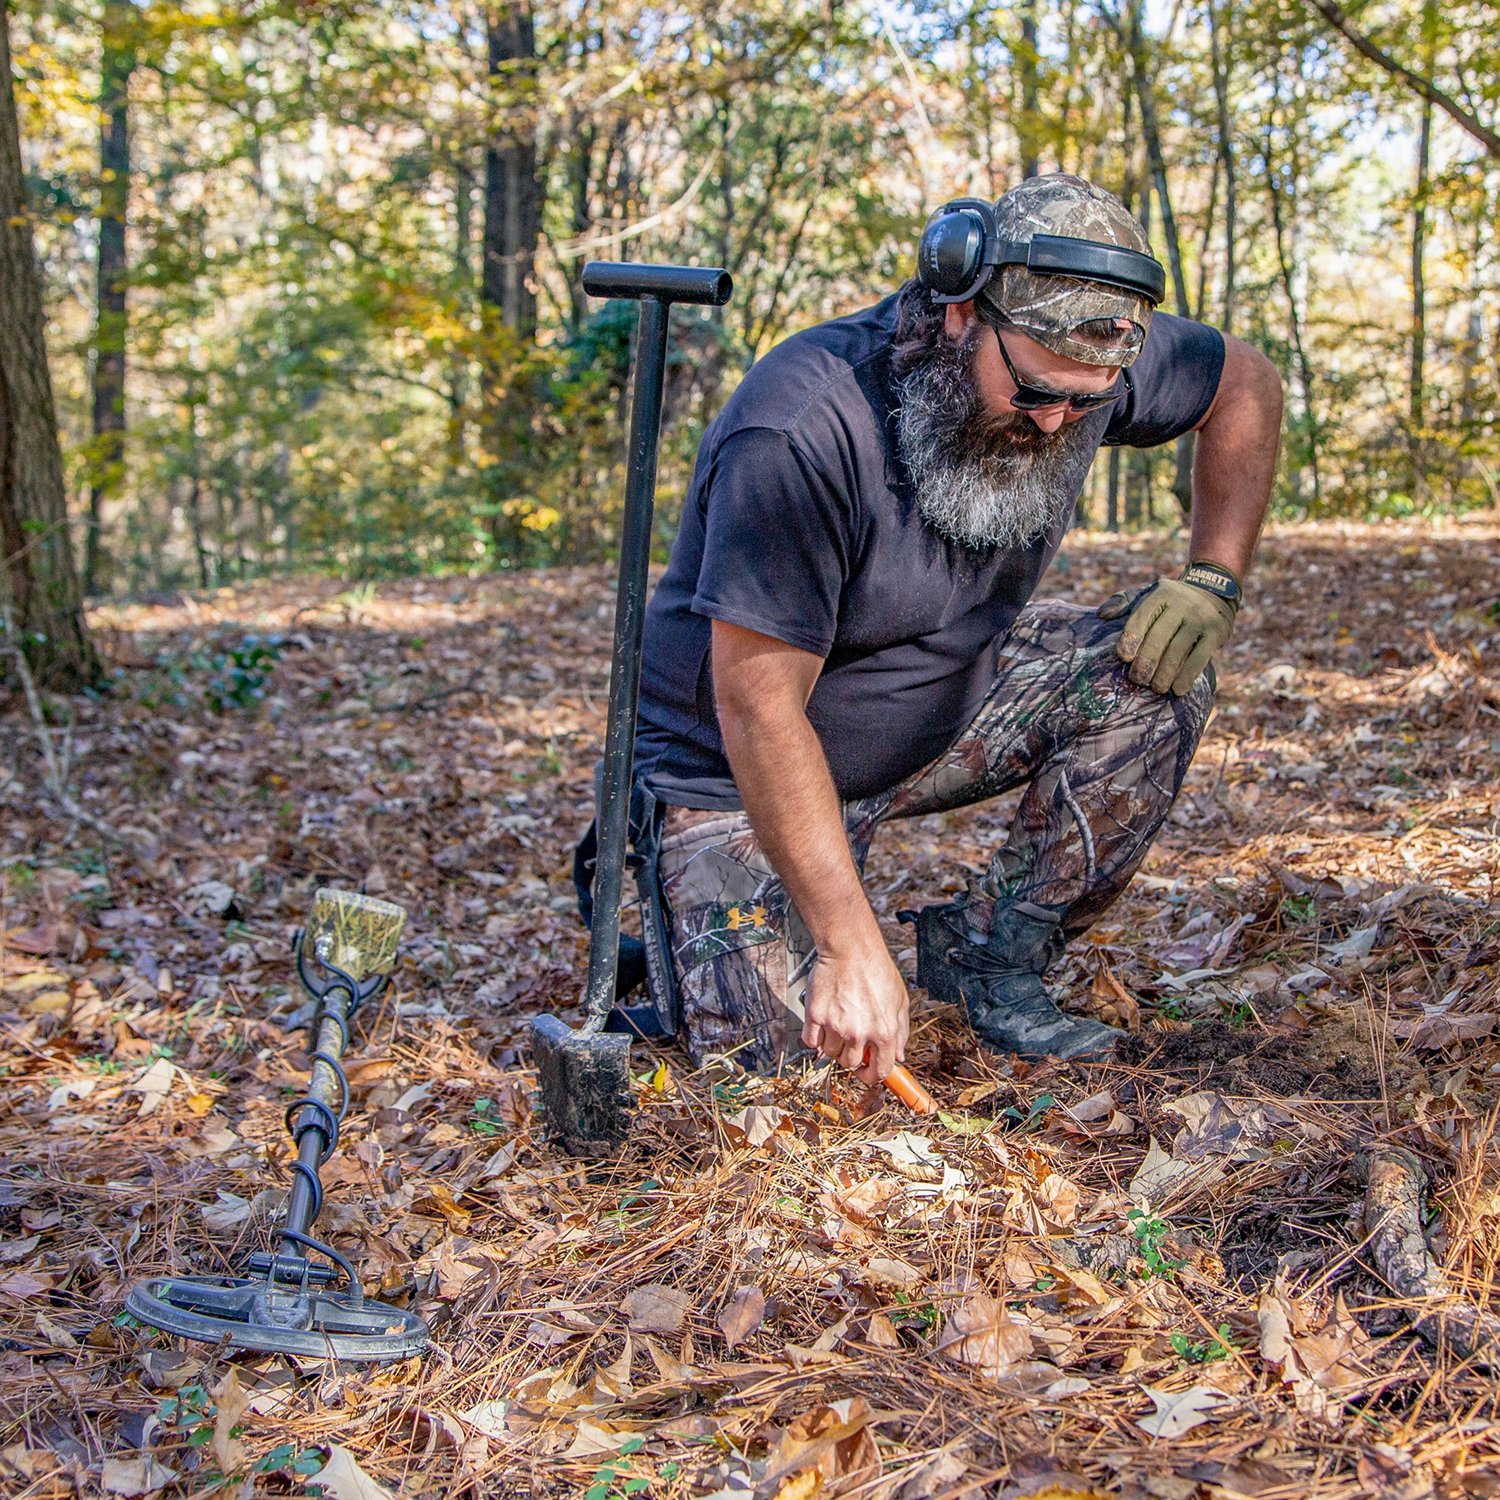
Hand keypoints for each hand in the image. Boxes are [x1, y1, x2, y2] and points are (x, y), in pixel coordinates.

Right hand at [802, 941, 910, 1087]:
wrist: (851, 949)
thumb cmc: (877, 971)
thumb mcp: (900, 1001)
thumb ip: (901, 1032)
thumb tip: (899, 1056)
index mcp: (884, 1032)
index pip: (880, 1071)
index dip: (872, 1075)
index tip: (866, 1071)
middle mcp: (860, 1033)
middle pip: (850, 1064)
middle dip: (851, 1057)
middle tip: (850, 1041)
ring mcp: (836, 1025)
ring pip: (830, 1054)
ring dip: (833, 1045)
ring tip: (838, 1024)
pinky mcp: (816, 1016)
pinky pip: (811, 1041)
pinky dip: (815, 1037)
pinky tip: (822, 1023)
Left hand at [1099, 576, 1235, 695]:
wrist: (1213, 592)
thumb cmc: (1170, 602)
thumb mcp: (1147, 594)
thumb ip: (1123, 601)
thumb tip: (1102, 614)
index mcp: (1160, 594)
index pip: (1142, 616)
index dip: (1132, 637)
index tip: (1124, 657)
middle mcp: (1181, 604)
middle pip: (1160, 636)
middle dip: (1147, 661)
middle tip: (1138, 680)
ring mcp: (1200, 619)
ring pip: (1179, 649)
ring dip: (1165, 673)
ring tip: (1156, 688)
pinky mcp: (1216, 632)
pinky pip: (1201, 657)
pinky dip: (1188, 675)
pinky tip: (1178, 689)